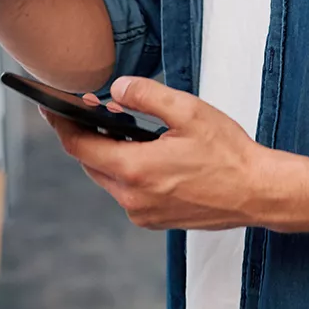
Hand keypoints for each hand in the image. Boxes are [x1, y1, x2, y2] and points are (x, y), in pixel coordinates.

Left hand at [47, 77, 268, 230]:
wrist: (256, 192)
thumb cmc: (228, 153)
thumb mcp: (188, 111)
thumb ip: (146, 95)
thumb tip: (117, 89)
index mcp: (135, 169)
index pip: (79, 146)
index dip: (61, 124)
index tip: (51, 106)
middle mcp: (131, 197)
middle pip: (90, 163)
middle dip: (89, 135)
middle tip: (99, 107)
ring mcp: (142, 212)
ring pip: (108, 177)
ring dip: (110, 153)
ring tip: (128, 128)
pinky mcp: (153, 219)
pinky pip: (127, 191)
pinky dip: (127, 170)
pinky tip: (147, 152)